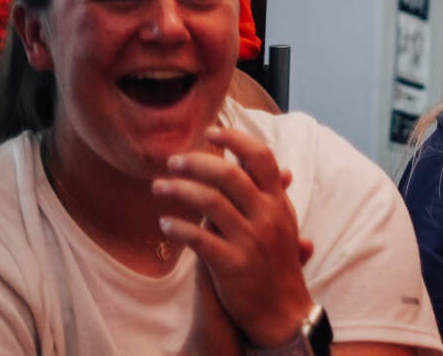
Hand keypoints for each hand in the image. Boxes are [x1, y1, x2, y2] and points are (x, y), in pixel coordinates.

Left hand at [153, 125, 314, 348]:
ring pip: (210, 203)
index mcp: (279, 202)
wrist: (282, 311)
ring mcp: (250, 240)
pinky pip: (199, 240)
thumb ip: (272, 194)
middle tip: (173, 161)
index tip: (211, 132)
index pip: (261, 157)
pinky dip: (178, 228)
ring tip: (159, 186)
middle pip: (229, 175)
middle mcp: (267, 216)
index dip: (235, 139)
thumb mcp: (283, 223)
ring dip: (180, 190)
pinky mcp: (231, 265)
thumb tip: (267, 165)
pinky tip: (164, 223)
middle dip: (197, 162)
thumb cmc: (277, 264)